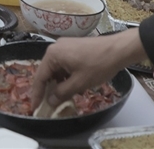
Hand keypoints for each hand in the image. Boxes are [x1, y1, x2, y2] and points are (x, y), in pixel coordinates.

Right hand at [29, 29, 145, 108]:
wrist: (118, 49)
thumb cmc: (98, 65)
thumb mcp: (79, 83)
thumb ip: (62, 93)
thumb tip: (50, 101)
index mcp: (53, 54)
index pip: (40, 77)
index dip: (37, 94)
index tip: (35, 107)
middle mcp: (55, 48)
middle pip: (47, 71)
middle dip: (47, 88)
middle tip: (47, 104)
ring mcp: (64, 46)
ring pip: (56, 68)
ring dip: (58, 83)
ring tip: (62, 97)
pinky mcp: (73, 47)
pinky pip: (64, 64)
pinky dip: (65, 76)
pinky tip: (72, 85)